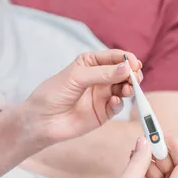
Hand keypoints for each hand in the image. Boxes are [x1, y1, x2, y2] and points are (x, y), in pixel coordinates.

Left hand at [24, 49, 141, 144]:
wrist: (41, 120)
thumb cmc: (53, 93)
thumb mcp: (76, 77)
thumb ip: (102, 73)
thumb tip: (126, 68)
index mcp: (91, 62)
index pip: (114, 57)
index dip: (126, 58)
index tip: (134, 63)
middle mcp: (99, 77)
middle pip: (123, 72)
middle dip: (132, 73)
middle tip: (135, 77)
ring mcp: (102, 94)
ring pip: (124, 88)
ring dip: (130, 87)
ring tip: (128, 89)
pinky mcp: (103, 112)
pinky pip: (118, 105)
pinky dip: (120, 102)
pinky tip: (114, 101)